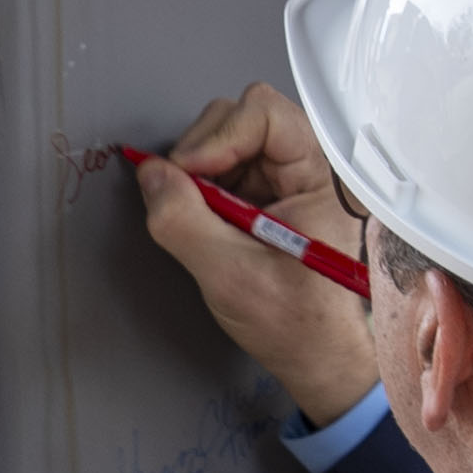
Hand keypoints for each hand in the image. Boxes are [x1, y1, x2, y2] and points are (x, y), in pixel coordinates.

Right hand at [135, 81, 374, 426]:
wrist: (315, 358)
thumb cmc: (292, 323)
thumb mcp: (229, 276)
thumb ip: (184, 221)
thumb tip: (150, 173)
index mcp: (322, 176)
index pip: (265, 113)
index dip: (219, 137)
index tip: (190, 175)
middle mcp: (308, 166)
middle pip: (242, 116)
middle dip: (202, 152)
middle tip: (186, 199)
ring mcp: (286, 178)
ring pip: (227, 138)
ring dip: (199, 172)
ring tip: (202, 220)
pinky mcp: (267, 192)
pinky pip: (222, 166)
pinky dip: (201, 186)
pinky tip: (207, 223)